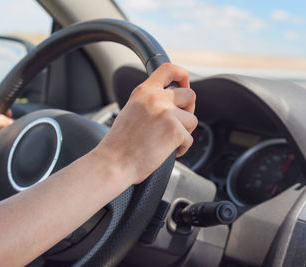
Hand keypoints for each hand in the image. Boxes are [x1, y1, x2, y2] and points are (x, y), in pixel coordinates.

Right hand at [95, 63, 196, 184]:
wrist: (114, 162)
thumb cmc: (120, 144)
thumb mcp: (131, 111)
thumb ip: (149, 102)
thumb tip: (170, 102)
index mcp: (144, 91)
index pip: (169, 69)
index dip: (182, 75)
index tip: (184, 85)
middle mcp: (156, 98)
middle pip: (190, 95)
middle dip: (188, 110)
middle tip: (178, 123)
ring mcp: (167, 113)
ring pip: (192, 120)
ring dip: (183, 133)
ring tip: (166, 142)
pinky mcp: (175, 130)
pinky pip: (190, 139)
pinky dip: (181, 148)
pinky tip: (165, 151)